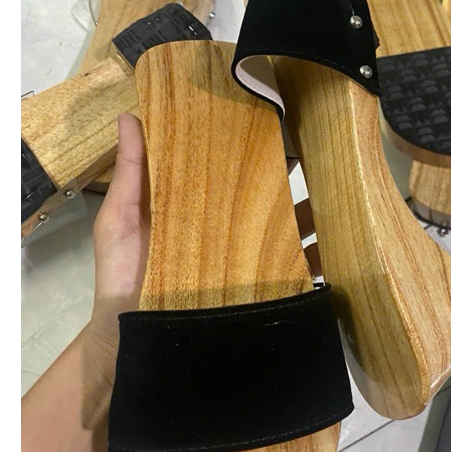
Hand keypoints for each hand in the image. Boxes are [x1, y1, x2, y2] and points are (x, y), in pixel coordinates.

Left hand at [84, 115, 320, 380]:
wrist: (130, 335)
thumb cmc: (122, 274)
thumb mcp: (120, 218)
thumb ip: (131, 172)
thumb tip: (130, 116)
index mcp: (190, 208)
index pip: (222, 174)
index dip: (241, 151)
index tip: (263, 125)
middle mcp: (220, 230)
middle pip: (257, 200)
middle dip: (282, 180)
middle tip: (306, 156)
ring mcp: (238, 260)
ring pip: (278, 232)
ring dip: (305, 216)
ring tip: (328, 200)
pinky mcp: (250, 288)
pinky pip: (286, 273)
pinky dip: (311, 261)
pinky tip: (330, 248)